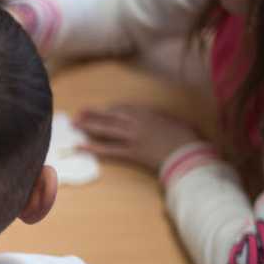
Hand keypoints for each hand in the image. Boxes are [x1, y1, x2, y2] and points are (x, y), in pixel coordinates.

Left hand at [74, 104, 202, 172]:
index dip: (108, 110)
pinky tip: (81, 146)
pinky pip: (108, 150)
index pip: (122, 109)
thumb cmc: (185, 137)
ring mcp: (132, 138)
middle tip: (78, 113)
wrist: (187, 153)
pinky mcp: (131, 153)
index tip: (100, 110)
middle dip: (93, 115)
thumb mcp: (172, 120)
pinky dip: (93, 148)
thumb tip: (149, 117)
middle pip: (110, 117)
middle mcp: (137, 123)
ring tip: (75, 125)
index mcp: (147, 113)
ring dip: (88, 127)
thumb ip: (157, 117)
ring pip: (106, 130)